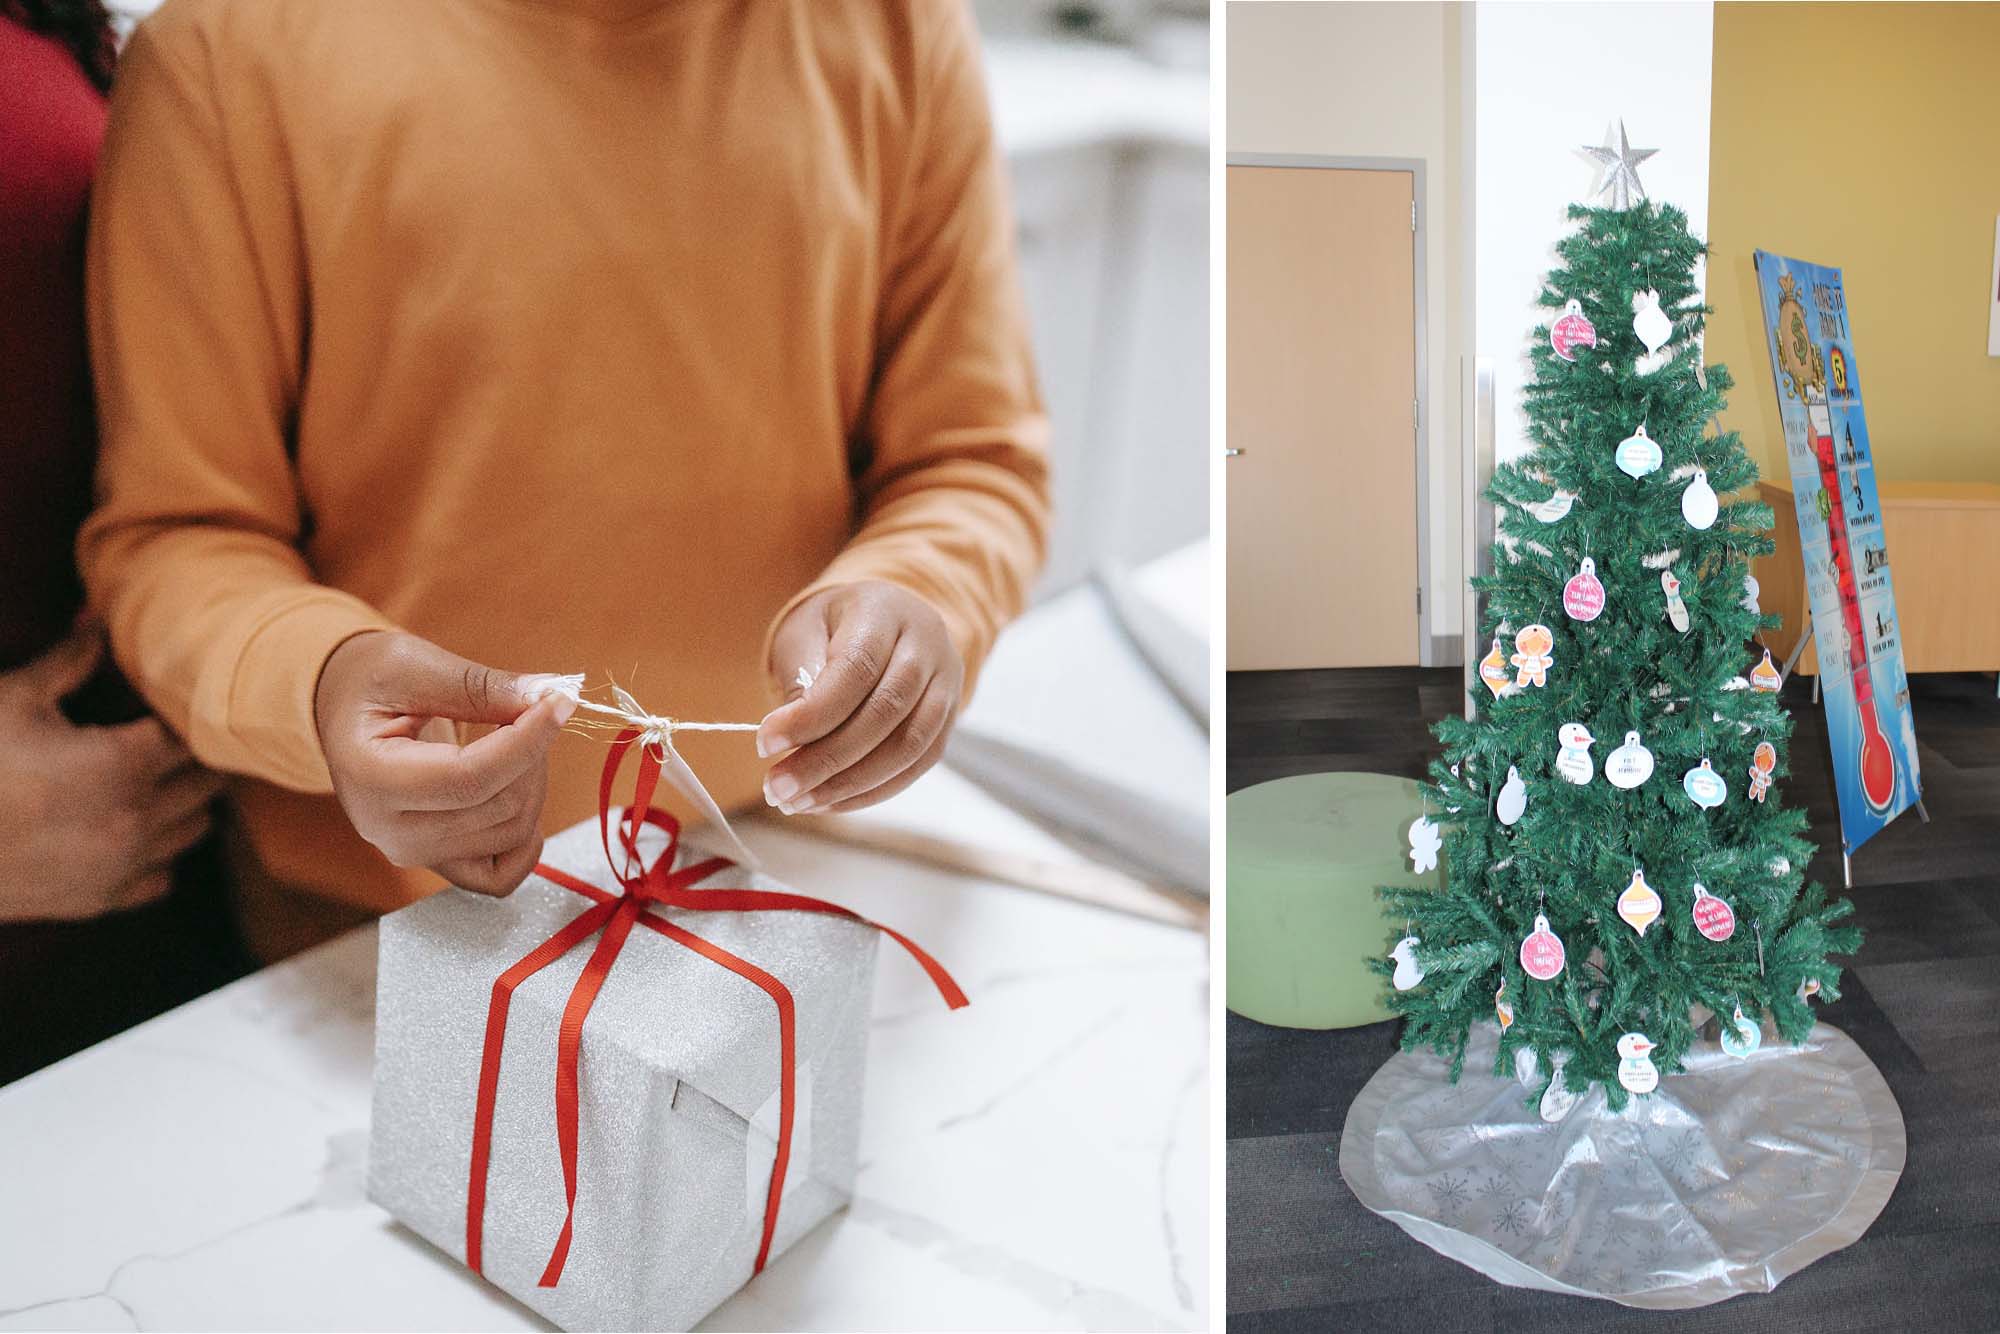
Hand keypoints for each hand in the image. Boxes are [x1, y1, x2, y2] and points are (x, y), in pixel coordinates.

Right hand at [0, 621, 224, 921]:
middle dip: (194, 757)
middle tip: (162, 739)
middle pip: (207, 781)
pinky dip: (157, 853)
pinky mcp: (100, 901)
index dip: (179, 716)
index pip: (192, 734)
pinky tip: (128, 830)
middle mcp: (137, 818)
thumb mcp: (15, 699)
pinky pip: (161, 877)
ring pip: (195, 829)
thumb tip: (98, 619)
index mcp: (122, 764)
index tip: (160, 706)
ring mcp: (122, 865)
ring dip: (184, 803)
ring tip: (151, 780)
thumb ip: (69, 660)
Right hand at [314, 631, 575, 895]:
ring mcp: (414, 852)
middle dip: (533, 753)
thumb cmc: (371, 682)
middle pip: (499, 807)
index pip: (471, 778)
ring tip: (515, 739)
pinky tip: (522, 795)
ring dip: (533, 783)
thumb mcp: (414, 665)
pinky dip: (526, 842)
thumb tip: (547, 696)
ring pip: (510, 834)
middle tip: (527, 708)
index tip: (558, 703)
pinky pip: (500, 877)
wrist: (345, 712)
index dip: (527, 741)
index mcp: (371, 778)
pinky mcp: (437, 861)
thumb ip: (480, 686)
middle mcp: (389, 829)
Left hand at [759, 581, 962, 814]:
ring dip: (849, 784)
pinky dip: (871, 791)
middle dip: (825, 759)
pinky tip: (829, 801)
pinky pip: (915, 765)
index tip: (765, 744)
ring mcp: (946, 685)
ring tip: (798, 802)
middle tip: (777, 788)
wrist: (882, 620)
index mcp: (885, 611)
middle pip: (884, 712)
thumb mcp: (805, 632)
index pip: (856, 669)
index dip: (812, 714)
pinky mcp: (948, 721)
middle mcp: (927, 645)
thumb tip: (791, 741)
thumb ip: (800, 678)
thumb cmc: (832, 626)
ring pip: (907, 747)